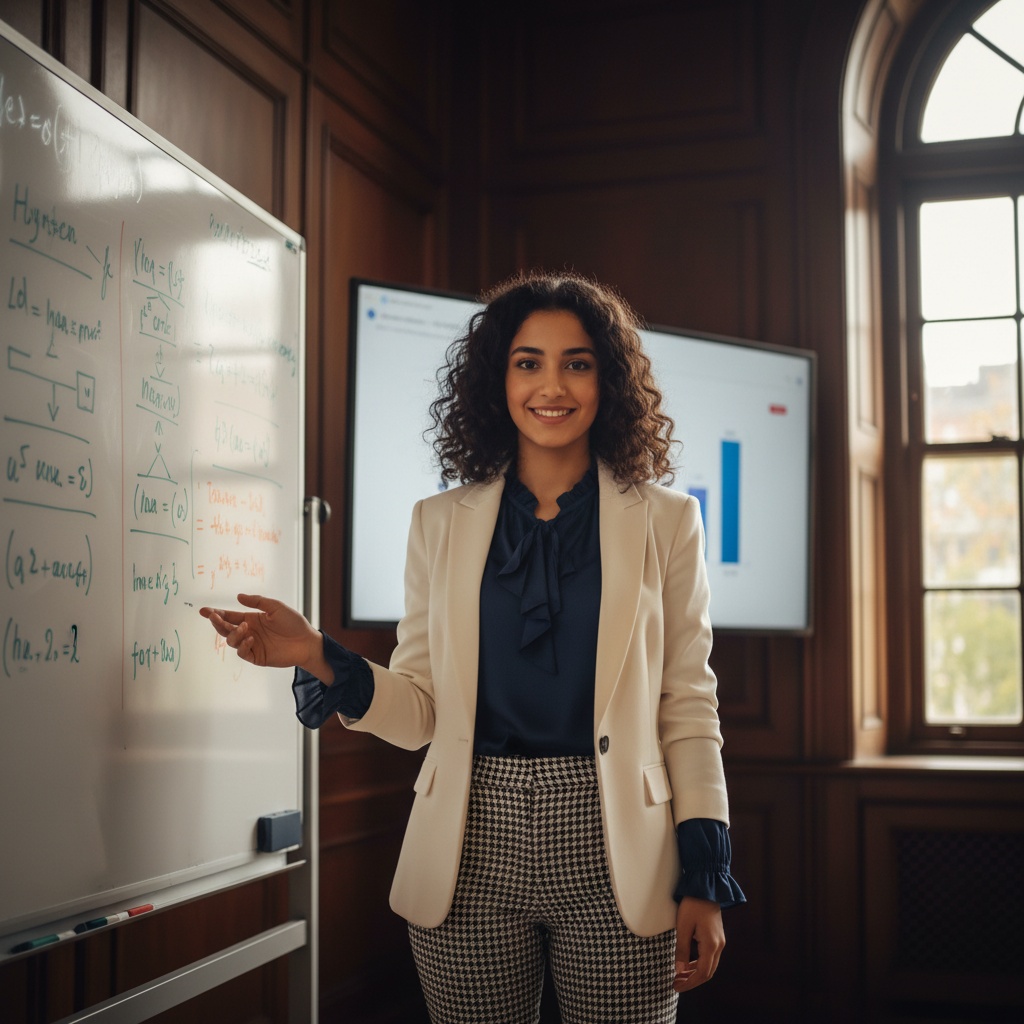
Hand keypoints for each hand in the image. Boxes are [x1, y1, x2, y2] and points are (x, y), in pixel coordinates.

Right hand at [199, 593, 323, 673]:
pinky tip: (252, 638)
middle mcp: (249, 631)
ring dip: (234, 633)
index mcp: (252, 618)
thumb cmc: (294, 623)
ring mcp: (252, 645)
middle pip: (226, 628)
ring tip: (246, 627)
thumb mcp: (276, 607)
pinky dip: (243, 645)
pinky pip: (242, 652)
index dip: (216, 614)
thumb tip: (238, 596)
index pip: (229, 616)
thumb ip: (258, 602)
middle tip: (214, 616)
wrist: (307, 642)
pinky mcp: (256, 657)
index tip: (204, 610)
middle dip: (217, 622)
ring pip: (231, 641)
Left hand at [673, 896, 724, 992]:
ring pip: (709, 965)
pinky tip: (688, 964)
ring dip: (695, 973)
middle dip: (692, 980)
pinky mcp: (717, 936)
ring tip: (680, 976)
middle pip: (708, 972)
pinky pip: (709, 956)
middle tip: (677, 984)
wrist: (705, 887)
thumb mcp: (683, 927)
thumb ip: (682, 950)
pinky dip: (699, 963)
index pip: (702, 973)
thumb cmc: (693, 905)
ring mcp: (720, 941)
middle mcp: (719, 945)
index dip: (689, 983)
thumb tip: (680, 971)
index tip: (677, 987)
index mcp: (711, 945)